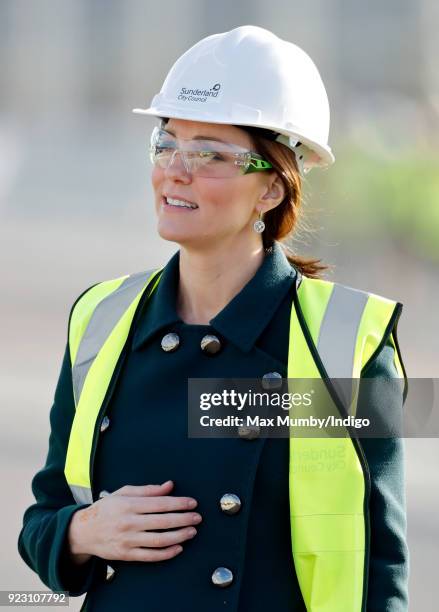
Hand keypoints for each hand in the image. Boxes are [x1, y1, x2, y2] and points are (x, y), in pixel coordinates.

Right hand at [67, 481, 201, 562]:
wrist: (83, 531)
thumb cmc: (106, 509)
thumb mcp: (124, 493)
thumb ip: (148, 490)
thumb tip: (169, 486)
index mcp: (129, 504)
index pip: (159, 504)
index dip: (178, 503)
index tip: (192, 503)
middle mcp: (129, 523)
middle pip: (162, 522)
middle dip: (183, 519)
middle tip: (197, 517)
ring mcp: (127, 540)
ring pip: (159, 540)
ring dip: (179, 536)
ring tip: (192, 531)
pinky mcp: (126, 555)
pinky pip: (150, 556)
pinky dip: (166, 553)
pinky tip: (178, 548)